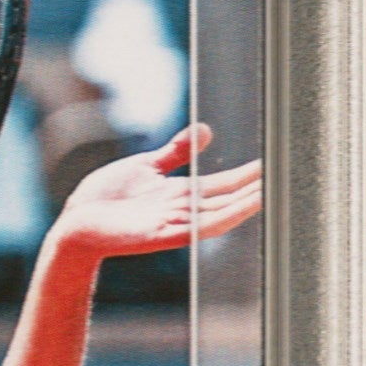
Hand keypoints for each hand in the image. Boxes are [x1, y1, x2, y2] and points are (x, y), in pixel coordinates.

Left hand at [54, 124, 261, 263]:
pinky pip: (199, 226)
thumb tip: (207, 130)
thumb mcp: (145, 167)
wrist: (74, 226)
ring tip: (277, 187)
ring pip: (222, 213)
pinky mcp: (160, 234)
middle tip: (291, 172)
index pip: (226, 184)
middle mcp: (184, 211)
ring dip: (250, 202)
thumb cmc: (105, 199)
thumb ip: (175, 153)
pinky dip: (225, 216)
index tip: (275, 161)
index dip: (251, 174)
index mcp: (182, 195)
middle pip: (230, 198)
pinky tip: (245, 206)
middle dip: (259, 187)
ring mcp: (174, 224)